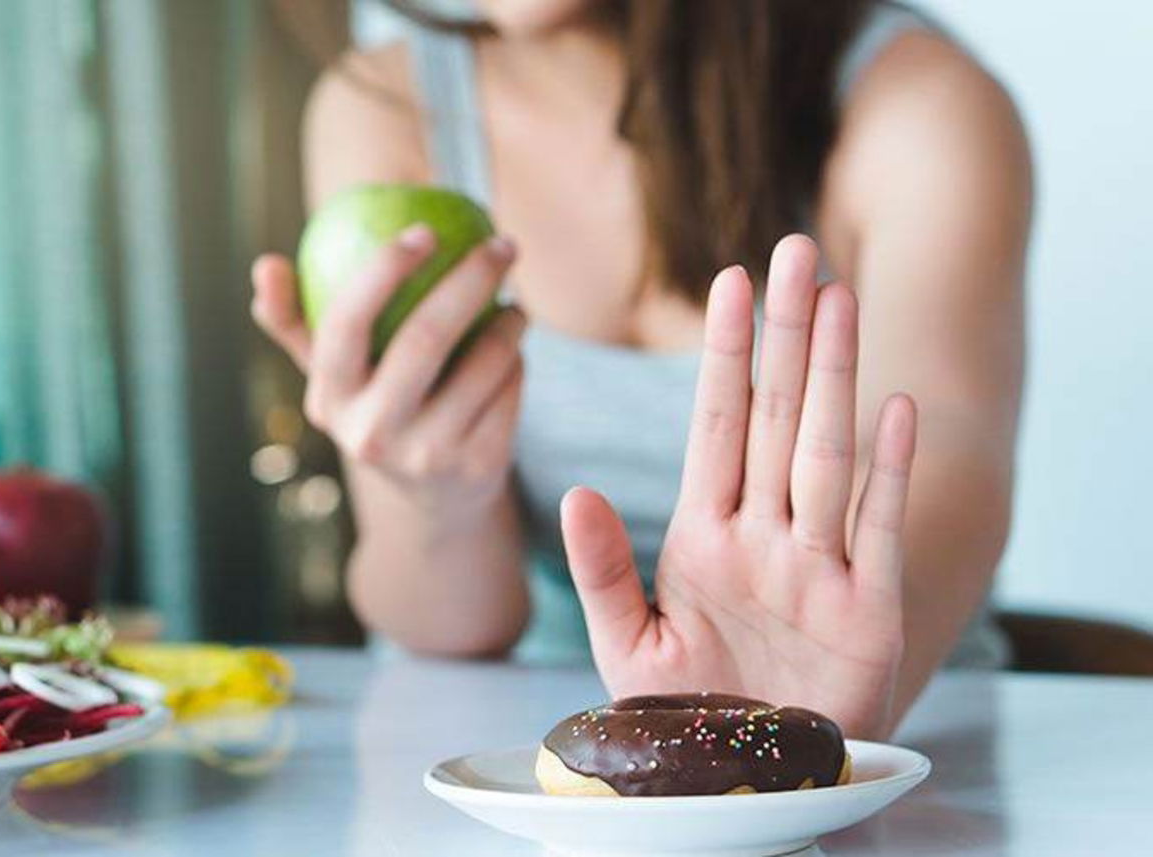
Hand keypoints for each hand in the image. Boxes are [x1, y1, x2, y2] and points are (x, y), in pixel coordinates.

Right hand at [251, 225, 525, 519]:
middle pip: (426, 336)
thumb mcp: (334, 379)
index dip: (383, 270)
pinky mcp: (477, 466)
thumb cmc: (377, 410)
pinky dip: (517, 361)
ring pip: (484, 361)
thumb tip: (266, 264)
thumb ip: (296, 323)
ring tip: (513, 305)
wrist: (434, 500)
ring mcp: (427, 455)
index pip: (345, 323)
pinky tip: (515, 352)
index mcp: (330, 400)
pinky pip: (510, 389)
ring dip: (509, 322)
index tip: (422, 231)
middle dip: (471, 278)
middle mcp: (373, 433)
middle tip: (501, 245)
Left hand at [560, 235, 917, 738]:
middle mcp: (766, 537)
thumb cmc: (690, 714)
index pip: (715, 426)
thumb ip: (604, 568)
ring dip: (833, 378)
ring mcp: (819, 569)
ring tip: (839, 299)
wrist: (749, 785)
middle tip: (795, 251)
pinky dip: (889, 473)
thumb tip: (575, 490)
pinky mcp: (868, 613)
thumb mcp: (629, 644)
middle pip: (775, 418)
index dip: (723, 354)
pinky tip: (897, 408)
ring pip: (826, 453)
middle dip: (784, 336)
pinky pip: (879, 530)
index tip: (728, 282)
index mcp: (705, 536)